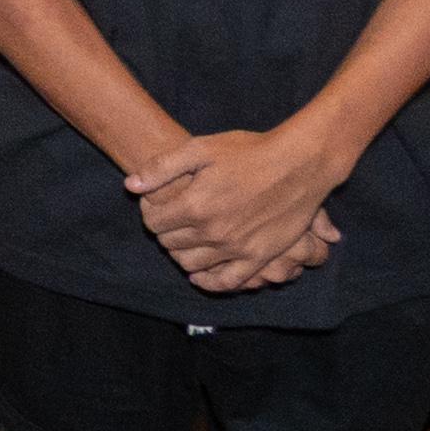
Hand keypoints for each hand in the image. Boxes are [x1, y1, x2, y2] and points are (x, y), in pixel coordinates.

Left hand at [125, 124, 346, 292]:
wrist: (298, 164)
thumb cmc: (248, 151)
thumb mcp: (200, 148)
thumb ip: (162, 168)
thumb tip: (131, 186)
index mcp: (195, 205)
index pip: (154, 222)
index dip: (149, 212)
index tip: (154, 204)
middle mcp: (213, 232)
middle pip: (170, 244)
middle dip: (163, 232)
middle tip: (168, 220)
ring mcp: (237, 249)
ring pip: (192, 265)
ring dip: (181, 255)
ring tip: (183, 241)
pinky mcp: (259, 259)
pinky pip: (227, 282)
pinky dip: (209, 283)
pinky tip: (200, 275)